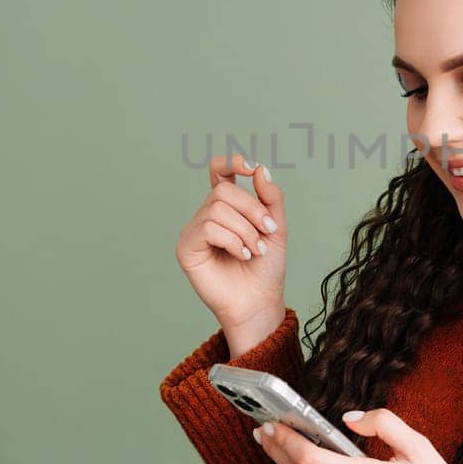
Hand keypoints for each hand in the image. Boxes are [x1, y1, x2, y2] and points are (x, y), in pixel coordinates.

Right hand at [174, 154, 287, 332]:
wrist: (260, 300)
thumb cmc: (266, 268)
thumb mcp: (276, 227)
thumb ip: (270, 198)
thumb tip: (260, 169)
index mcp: (227, 207)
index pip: (219, 171)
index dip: (231, 162)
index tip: (251, 168)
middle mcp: (207, 215)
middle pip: (223, 190)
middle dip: (252, 210)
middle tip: (267, 232)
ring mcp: (194, 231)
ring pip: (217, 209)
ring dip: (244, 230)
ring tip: (255, 250)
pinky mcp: (186, 248)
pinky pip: (207, 228)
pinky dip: (232, 240)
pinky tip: (242, 255)